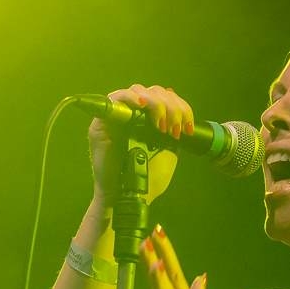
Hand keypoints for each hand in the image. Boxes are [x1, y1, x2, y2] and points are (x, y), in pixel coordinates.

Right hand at [89, 84, 194, 206]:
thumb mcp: (168, 152)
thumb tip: (181, 113)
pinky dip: (129, 97)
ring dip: (155, 103)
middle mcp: (133, 114)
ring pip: (137, 91)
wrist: (127, 197)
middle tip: (174, 129)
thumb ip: (172, 132)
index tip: (188, 128)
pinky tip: (142, 105)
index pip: (165, 97)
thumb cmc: (147, 178)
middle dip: (171, 107)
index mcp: (149, 119)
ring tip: (162, 124)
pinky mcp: (101, 122)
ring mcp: (116, 116)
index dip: (180, 107)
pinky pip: (114, 98)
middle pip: (154, 92)